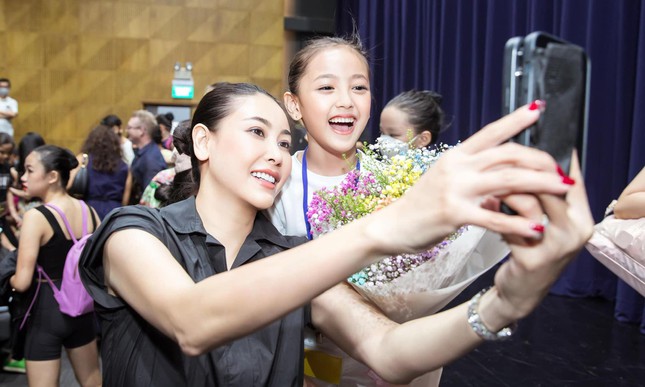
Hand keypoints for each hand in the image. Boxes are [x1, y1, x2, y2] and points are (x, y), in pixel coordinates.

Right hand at [365, 103, 574, 254]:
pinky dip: (518, 224)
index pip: (491, 132)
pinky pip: (494, 218)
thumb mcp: (447, 181)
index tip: (539, 108)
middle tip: (563, 170)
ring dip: (541, 184)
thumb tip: (502, 184)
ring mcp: (455, 189)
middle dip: (541, 160)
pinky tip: (535, 228)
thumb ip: (474, 177)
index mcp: (456, 156)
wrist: (392, 226)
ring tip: (563, 189)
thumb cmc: (421, 205)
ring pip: (508, 180)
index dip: (516, 119)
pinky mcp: (453, 214)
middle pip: (508, 155)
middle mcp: (457, 167)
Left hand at [490, 151, 593, 321]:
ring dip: (506, 191)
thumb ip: (537, 194)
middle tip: (498, 160)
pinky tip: (484, 211)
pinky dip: (496, 216)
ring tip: (489, 185)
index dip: (551, 159)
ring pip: (531, 203)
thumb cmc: (528, 249)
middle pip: (551, 186)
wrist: (519, 292)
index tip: (532, 142)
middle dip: (522, 170)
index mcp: (581, 217)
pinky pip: (511, 226)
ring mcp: (557, 247)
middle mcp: (576, 231)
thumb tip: (521, 155)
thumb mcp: (538, 220)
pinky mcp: (533, 260)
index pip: (571, 178)